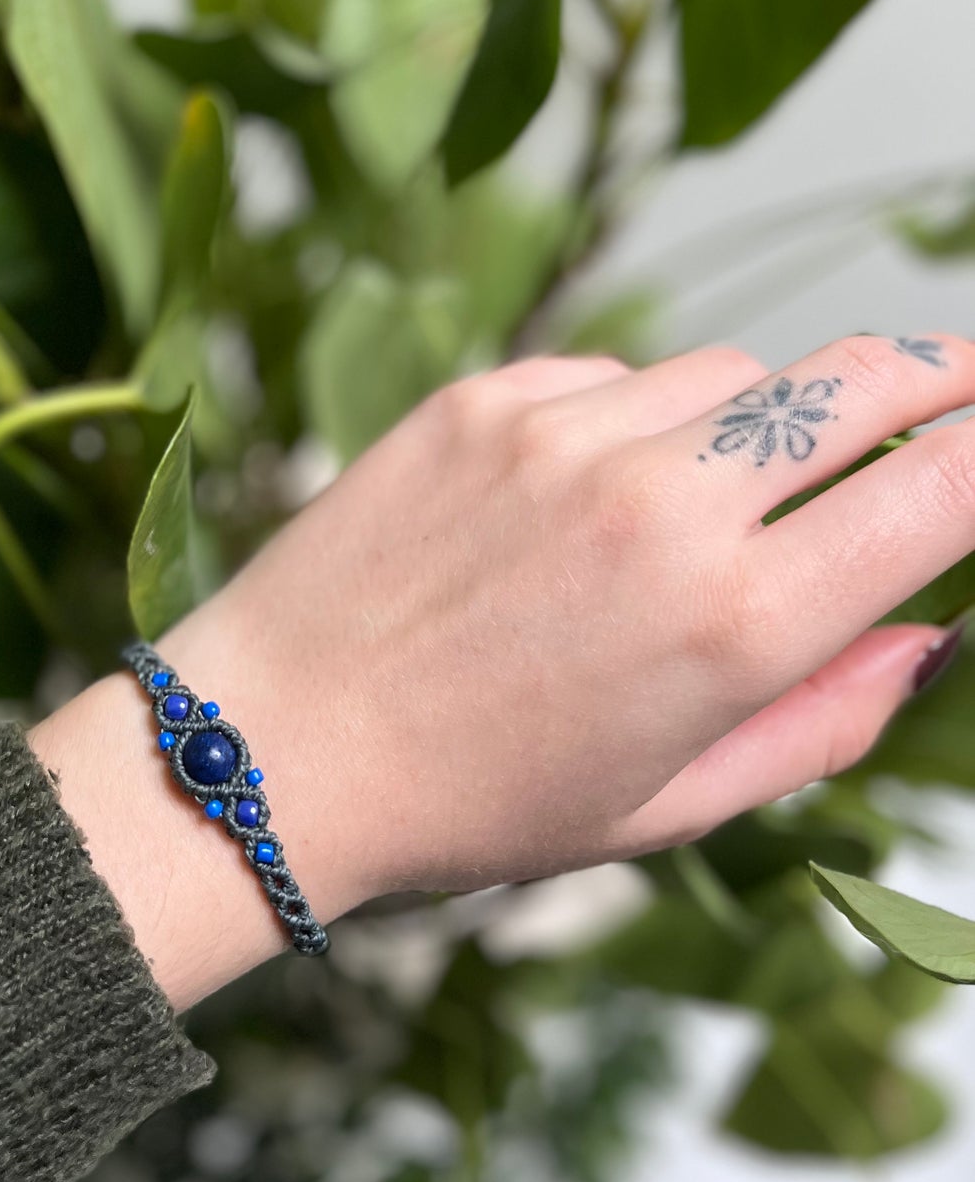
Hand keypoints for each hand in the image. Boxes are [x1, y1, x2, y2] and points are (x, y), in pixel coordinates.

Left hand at [33, 336, 971, 1008]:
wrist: (274, 743)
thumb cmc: (473, 801)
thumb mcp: (672, 806)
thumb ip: (824, 720)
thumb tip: (921, 634)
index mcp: (731, 622)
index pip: (935, 490)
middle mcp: (663, 502)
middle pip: (859, 379)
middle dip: (933, 375)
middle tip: (953, 384)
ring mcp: (568, 431)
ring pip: (732, 374)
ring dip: (755, 421)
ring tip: (700, 501)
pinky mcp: (489, 395)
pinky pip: (616, 374)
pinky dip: (634, 419)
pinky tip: (579, 497)